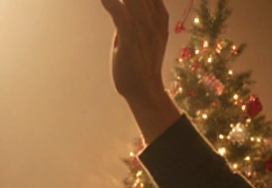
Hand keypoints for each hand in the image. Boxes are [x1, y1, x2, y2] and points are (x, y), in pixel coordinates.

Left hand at [99, 0, 180, 143]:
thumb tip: (122, 9)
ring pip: (135, 1)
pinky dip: (113, 5)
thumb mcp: (140, 38)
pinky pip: (121, 18)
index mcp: (158, 19)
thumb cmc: (138, 68)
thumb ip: (132, 20)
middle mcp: (153, 22)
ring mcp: (143, 32)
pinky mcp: (131, 42)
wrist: (144, 94)